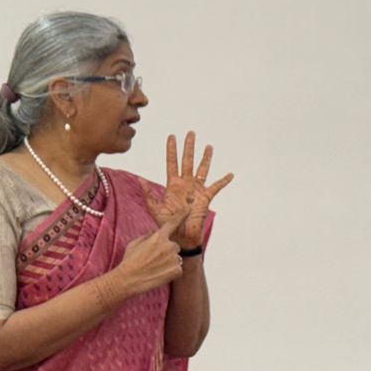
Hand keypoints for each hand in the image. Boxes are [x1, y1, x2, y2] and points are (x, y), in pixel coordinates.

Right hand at [113, 216, 185, 297]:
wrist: (128, 280)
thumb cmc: (129, 261)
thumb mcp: (134, 244)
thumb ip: (147, 236)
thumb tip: (153, 231)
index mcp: (158, 237)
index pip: (173, 223)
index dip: (181, 216)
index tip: (188, 209)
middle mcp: (169, 246)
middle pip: (174, 246)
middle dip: (167, 251)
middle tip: (154, 260)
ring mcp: (174, 259)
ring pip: (176, 258)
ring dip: (169, 262)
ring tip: (155, 268)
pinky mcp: (177, 271)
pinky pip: (178, 269)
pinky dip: (171, 272)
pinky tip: (159, 274)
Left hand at [150, 131, 233, 250]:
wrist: (181, 237)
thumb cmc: (167, 225)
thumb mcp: (155, 209)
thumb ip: (149, 194)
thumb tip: (139, 179)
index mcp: (172, 185)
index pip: (172, 163)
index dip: (171, 150)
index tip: (171, 137)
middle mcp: (185, 184)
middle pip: (188, 161)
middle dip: (189, 147)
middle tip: (191, 133)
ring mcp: (196, 190)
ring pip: (202, 169)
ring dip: (205, 158)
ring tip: (208, 146)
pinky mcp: (206, 198)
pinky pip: (216, 187)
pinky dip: (223, 181)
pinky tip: (230, 174)